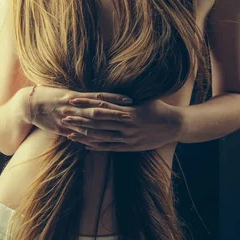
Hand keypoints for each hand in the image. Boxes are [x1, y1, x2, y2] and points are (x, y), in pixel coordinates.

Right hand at [24, 85, 133, 138]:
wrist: (30, 104)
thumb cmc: (50, 95)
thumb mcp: (67, 93)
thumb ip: (83, 97)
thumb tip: (101, 99)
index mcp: (77, 95)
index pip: (100, 96)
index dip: (115, 98)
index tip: (129, 99)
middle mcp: (74, 106)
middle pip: (98, 109)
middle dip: (114, 113)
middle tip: (130, 115)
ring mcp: (68, 118)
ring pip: (89, 125)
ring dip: (105, 129)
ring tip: (120, 132)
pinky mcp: (62, 128)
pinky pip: (78, 135)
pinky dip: (88, 139)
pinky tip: (99, 144)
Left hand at [62, 97, 183, 151]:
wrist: (175, 125)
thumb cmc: (159, 108)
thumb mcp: (143, 99)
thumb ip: (126, 100)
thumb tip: (111, 92)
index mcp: (127, 110)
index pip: (101, 105)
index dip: (85, 103)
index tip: (72, 100)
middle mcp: (125, 124)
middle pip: (97, 121)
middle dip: (80, 119)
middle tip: (64, 116)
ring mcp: (128, 137)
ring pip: (101, 136)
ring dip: (84, 134)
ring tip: (69, 132)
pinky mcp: (131, 147)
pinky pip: (110, 147)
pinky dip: (97, 146)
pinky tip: (86, 146)